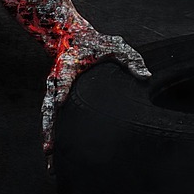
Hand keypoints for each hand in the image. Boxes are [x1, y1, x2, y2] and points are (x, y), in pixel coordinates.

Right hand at [42, 28, 150, 171]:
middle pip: (49, 106)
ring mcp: (54, 90)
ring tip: (48, 158)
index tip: (58, 102)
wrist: (71, 36)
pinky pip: (50, 117)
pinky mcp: (55, 96)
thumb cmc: (96, 43)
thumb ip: (131, 59)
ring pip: (47, 116)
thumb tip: (146, 75)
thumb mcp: (116, 46)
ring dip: (47, 137)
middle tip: (49, 148)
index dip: (61, 88)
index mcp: (69, 65)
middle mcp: (57, 80)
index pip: (64, 77)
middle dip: (49, 128)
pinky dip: (50, 133)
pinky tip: (51, 153)